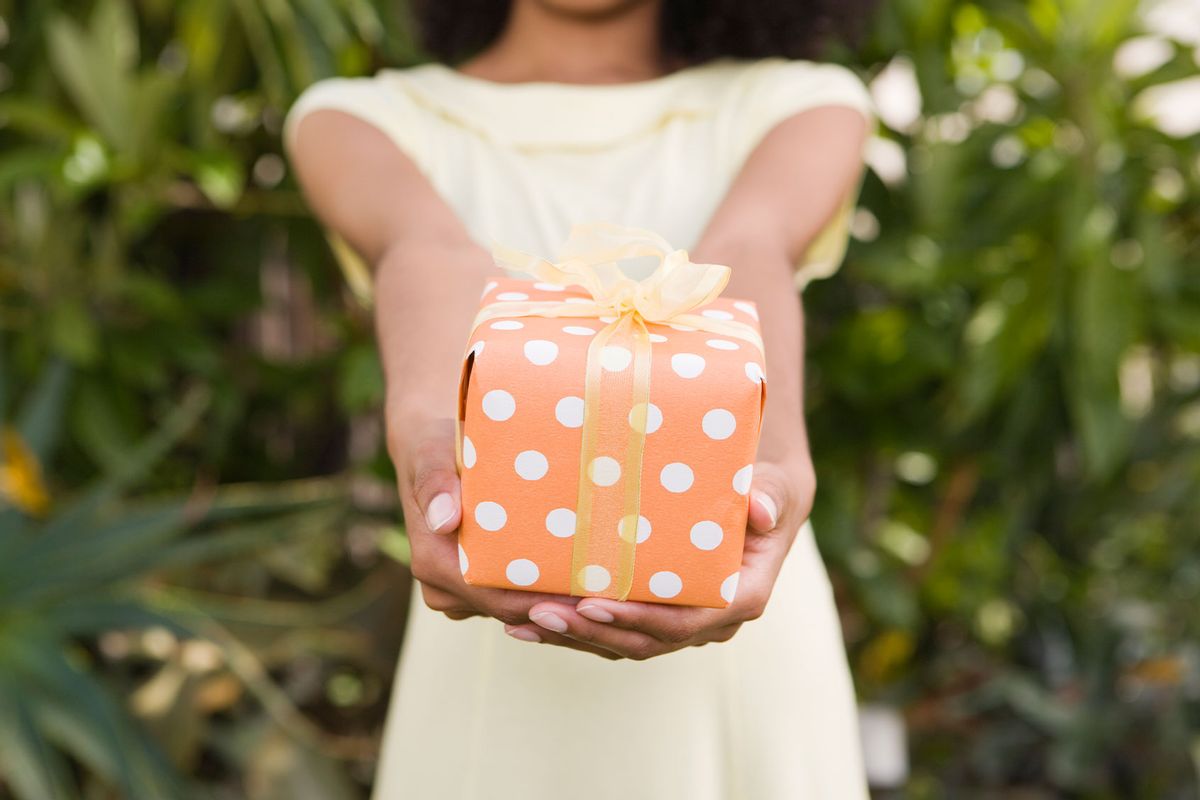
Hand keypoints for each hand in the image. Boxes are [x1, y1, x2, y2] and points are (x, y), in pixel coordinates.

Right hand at [389, 415, 623, 658]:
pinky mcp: (480, 587)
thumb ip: (436, 483)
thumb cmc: (436, 447)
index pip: (496, 597)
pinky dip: (550, 592)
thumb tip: (445, 520)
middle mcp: (446, 588)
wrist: (433, 451)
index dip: (543, 602)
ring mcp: (463, 593)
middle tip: (615, 597)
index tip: (587, 595)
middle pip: (513, 610)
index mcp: (433, 564)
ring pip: (518, 609)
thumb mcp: (432, 454)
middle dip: (561, 606)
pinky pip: (517, 598)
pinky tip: (593, 583)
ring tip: (612, 591)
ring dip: (560, 603)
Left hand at [502, 457, 815, 659]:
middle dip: (592, 631)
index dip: (641, 618)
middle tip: (541, 613)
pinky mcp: (658, 615)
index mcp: (741, 595)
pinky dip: (576, 630)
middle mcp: (712, 619)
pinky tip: (530, 622)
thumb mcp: (775, 484)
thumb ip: (769, 495)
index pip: (689, 619)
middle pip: (648, 639)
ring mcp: (683, 622)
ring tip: (523, 622)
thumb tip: (762, 509)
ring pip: (626, 643)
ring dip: (574, 637)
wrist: (761, 498)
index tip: (595, 604)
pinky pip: (616, 632)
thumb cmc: (767, 487)